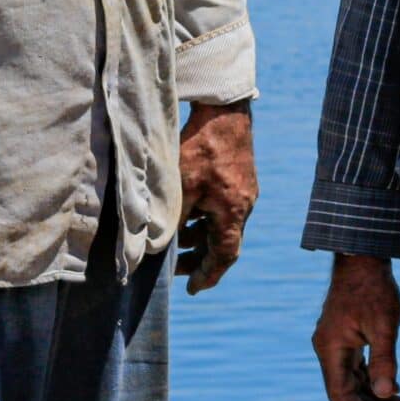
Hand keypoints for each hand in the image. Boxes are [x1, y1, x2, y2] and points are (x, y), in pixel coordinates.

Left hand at [177, 100, 256, 293]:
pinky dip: (205, 218)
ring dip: (200, 237)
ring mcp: (244, 190)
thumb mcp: (181, 186)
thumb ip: (171, 218)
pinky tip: (186, 212)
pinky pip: (223, 209)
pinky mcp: (240, 178)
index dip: (208, 275)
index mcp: (233, 211)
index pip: (225, 255)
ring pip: (221, 225)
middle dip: (200, 258)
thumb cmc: (201, 147)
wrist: (223, 111)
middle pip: (224, 243)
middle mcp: (244, 204)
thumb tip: (156, 244)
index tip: (192, 289)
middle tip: (177, 268)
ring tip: (176, 242)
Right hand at [312, 254, 399, 400]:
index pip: (341, 395)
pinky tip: (395, 389)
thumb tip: (386, 393)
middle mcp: (328, 349)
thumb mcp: (384, 324)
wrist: (364, 256)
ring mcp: (336, 345)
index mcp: (330, 348)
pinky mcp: (346, 339)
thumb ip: (384, 360)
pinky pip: (357, 370)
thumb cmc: (374, 287)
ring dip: (376, 397)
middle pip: (347, 392)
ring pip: (353, 382)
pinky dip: (374, 381)